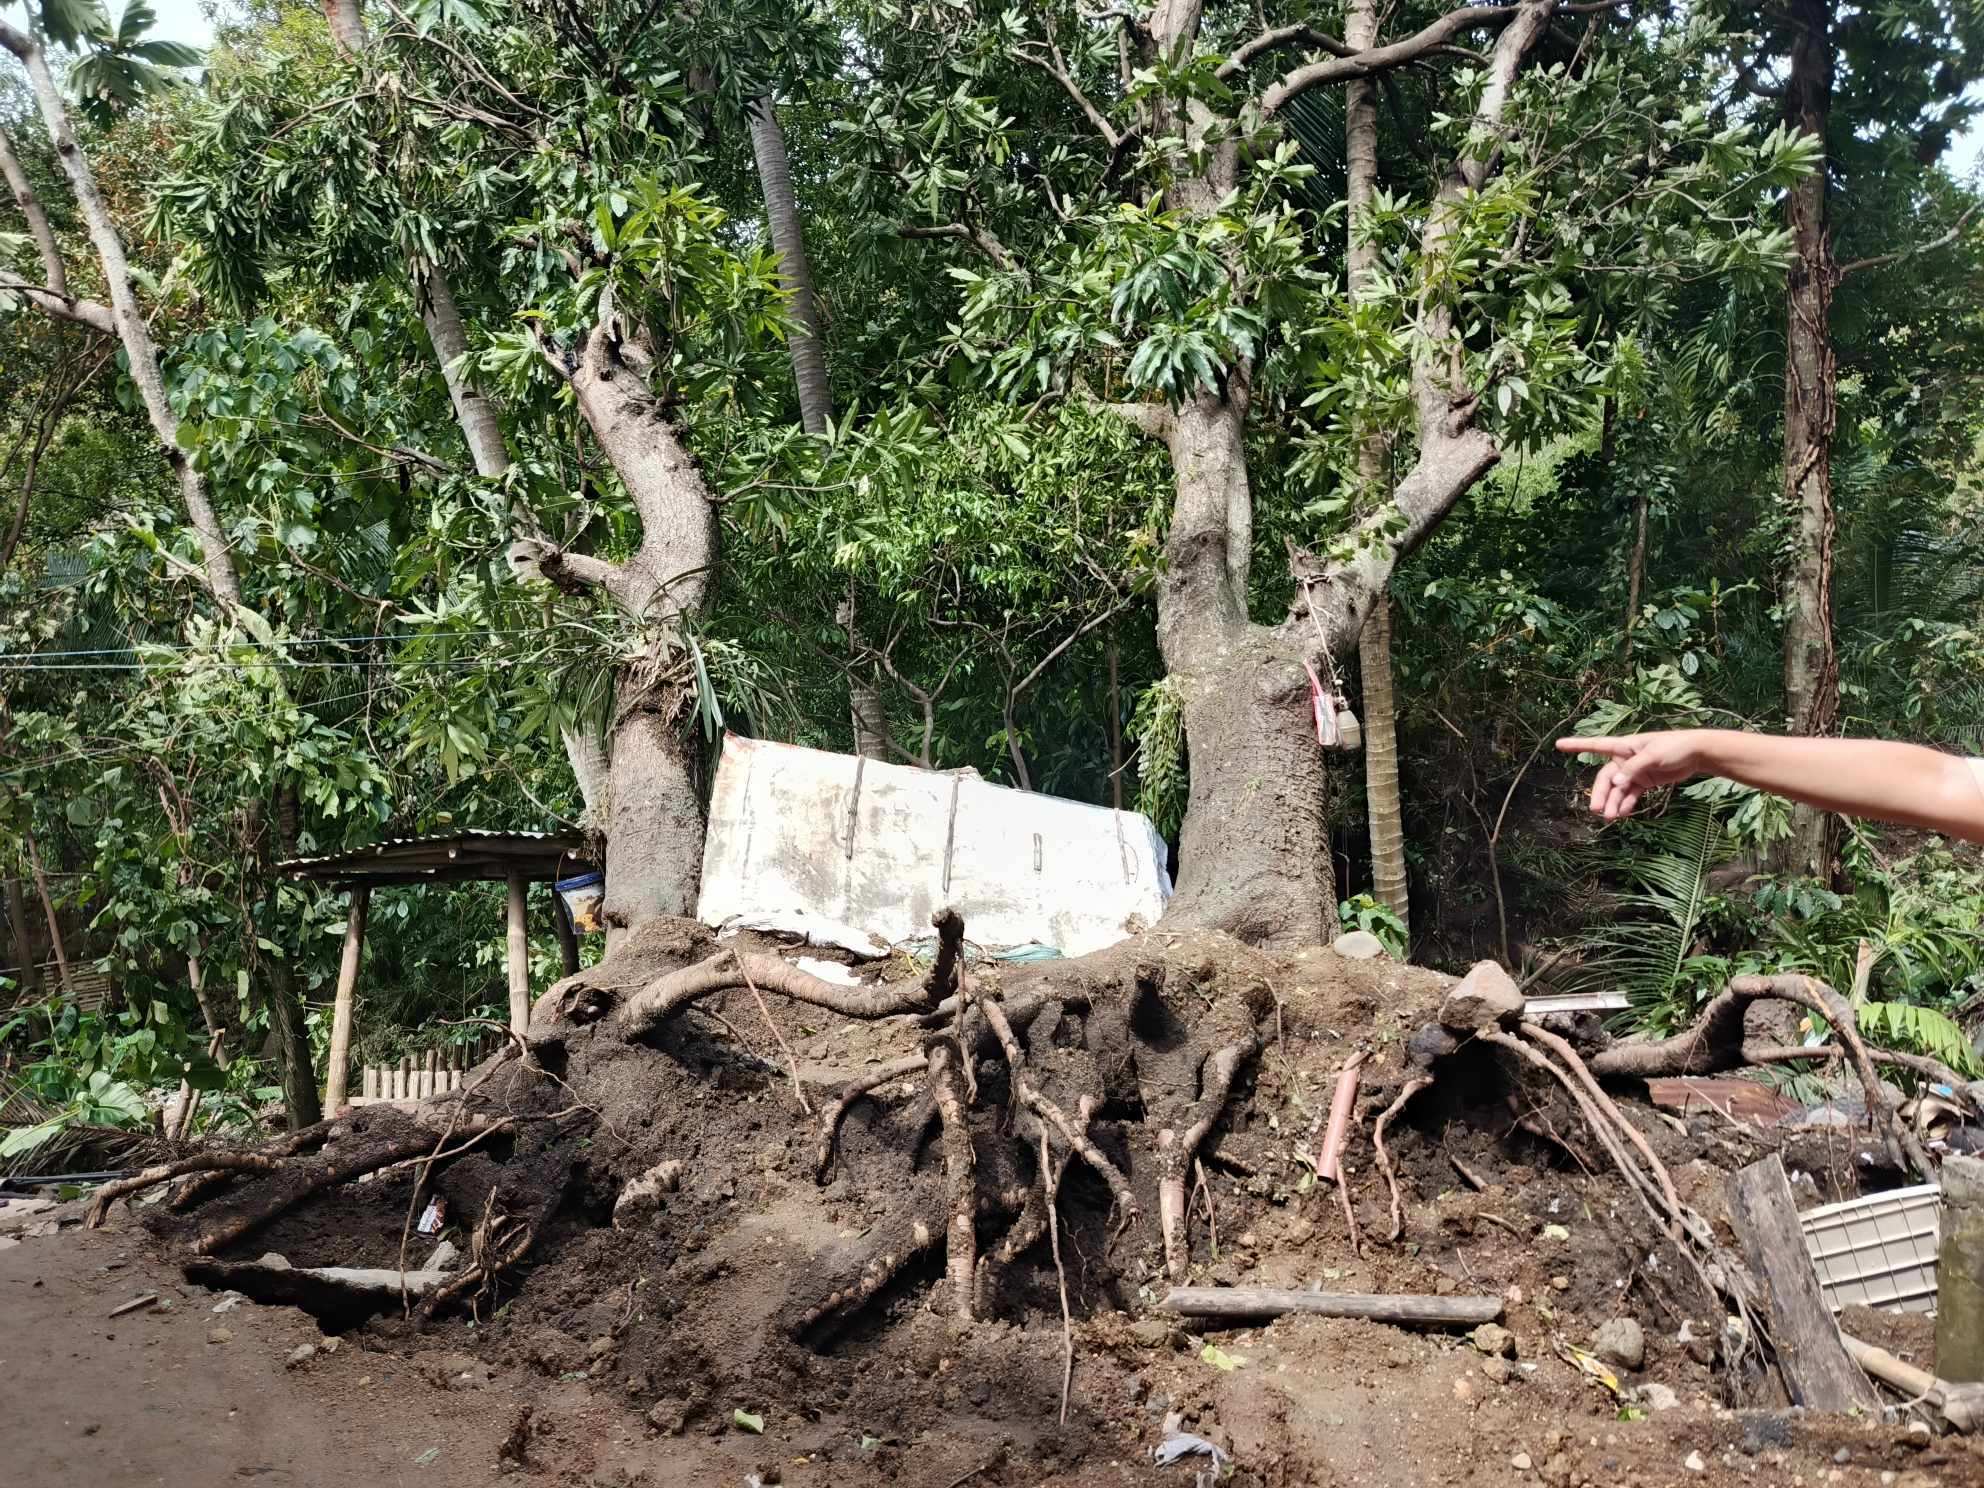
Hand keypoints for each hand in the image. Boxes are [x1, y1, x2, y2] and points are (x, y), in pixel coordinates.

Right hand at [1554, 731, 1705, 820]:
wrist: (1696, 754)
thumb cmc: (1675, 747)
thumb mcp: (1653, 755)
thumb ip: (1633, 769)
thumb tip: (1616, 783)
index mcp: (1625, 747)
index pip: (1597, 745)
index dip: (1577, 745)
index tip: (1559, 745)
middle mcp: (1625, 759)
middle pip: (1606, 777)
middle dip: (1600, 793)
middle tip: (1596, 809)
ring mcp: (1634, 771)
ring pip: (1617, 789)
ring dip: (1613, 802)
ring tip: (1610, 817)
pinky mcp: (1644, 781)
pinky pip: (1630, 794)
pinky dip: (1626, 804)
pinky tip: (1622, 813)